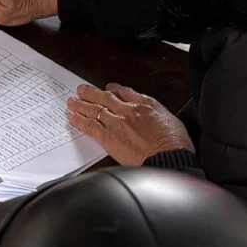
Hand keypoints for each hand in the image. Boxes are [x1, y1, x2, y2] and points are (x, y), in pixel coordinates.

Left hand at [66, 83, 194, 166]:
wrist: (168, 157)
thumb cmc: (175, 143)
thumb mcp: (171, 120)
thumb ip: (157, 114)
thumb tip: (154, 117)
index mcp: (145, 104)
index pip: (125, 92)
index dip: (114, 90)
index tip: (108, 89)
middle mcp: (128, 110)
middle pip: (106, 98)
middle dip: (92, 93)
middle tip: (81, 90)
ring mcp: (117, 123)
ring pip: (95, 109)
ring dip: (81, 104)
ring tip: (71, 101)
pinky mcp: (109, 138)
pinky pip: (90, 126)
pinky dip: (79, 120)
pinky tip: (71, 116)